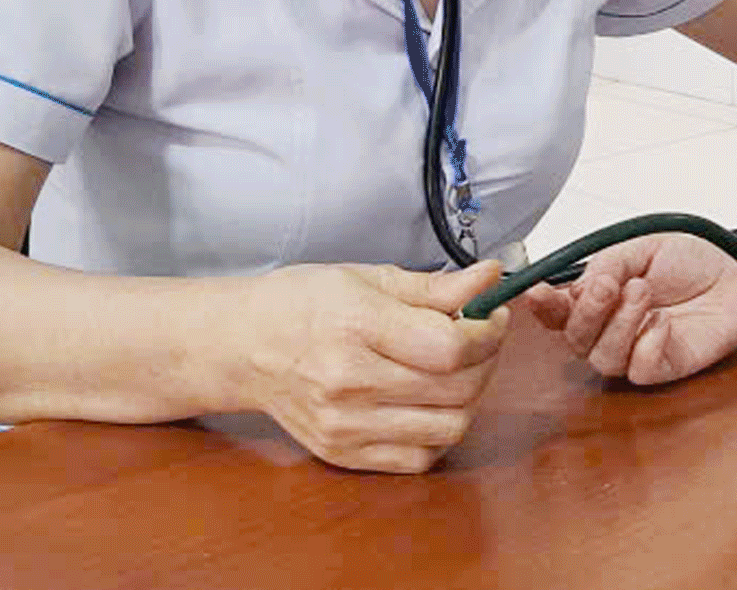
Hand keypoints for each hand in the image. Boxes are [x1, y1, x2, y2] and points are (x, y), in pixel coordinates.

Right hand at [235, 260, 509, 472]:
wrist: (244, 347)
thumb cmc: (303, 304)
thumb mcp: (368, 277)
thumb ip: (435, 286)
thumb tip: (492, 278)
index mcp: (355, 326)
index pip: (451, 346)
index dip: (488, 332)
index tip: (492, 316)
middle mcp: (348, 382)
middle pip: (458, 388)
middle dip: (487, 360)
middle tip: (481, 339)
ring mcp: (345, 426)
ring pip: (448, 428)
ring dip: (470, 398)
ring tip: (458, 370)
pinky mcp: (343, 454)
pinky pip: (419, 458)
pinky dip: (439, 433)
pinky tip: (430, 403)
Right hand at [524, 235, 736, 384]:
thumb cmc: (694, 262)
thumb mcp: (643, 248)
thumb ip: (607, 263)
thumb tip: (582, 286)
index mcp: (599, 299)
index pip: (559, 312)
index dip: (543, 307)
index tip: (536, 293)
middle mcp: (611, 329)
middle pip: (575, 340)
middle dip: (587, 312)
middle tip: (611, 286)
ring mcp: (636, 351)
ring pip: (603, 357)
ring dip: (620, 324)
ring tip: (645, 293)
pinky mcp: (664, 369)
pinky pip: (640, 370)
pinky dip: (647, 345)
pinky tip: (663, 324)